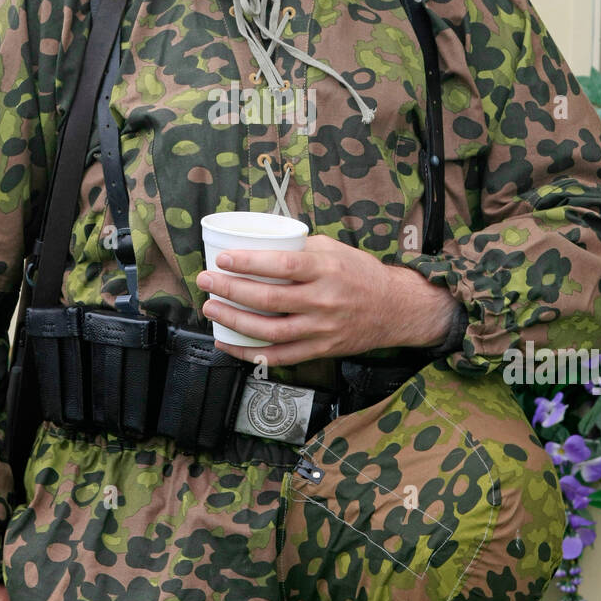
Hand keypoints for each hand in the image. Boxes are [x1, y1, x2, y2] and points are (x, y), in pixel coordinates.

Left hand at [196, 235, 457, 366]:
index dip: (249, 263)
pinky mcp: (320, 350)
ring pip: (270, 331)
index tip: (222, 259)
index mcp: (326, 269)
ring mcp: (321, 329)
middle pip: (269, 299)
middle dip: (231, 290)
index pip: (283, 266)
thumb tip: (260, 244)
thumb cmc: (360, 273)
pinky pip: (280, 356)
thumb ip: (300, 248)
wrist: (395, 308)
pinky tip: (228, 343)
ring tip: (211, 309)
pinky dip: (250, 353)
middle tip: (206, 281)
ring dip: (234, 322)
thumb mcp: (335, 249)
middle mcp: (323, 300)